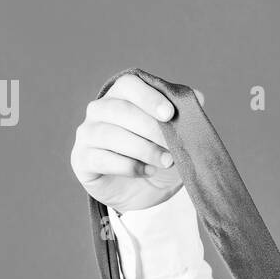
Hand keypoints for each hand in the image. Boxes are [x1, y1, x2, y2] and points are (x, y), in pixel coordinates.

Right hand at [70, 71, 188, 213]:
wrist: (147, 193)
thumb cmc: (160, 156)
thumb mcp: (177, 137)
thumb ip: (184, 115)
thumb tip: (198, 97)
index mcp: (121, 96)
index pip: (129, 85)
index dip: (149, 97)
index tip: (170, 114)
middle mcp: (99, 110)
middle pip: (120, 109)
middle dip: (151, 128)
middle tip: (173, 146)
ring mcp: (87, 134)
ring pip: (110, 134)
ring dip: (143, 149)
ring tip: (166, 161)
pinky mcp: (81, 159)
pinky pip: (101, 158)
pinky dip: (128, 166)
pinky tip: (147, 172)